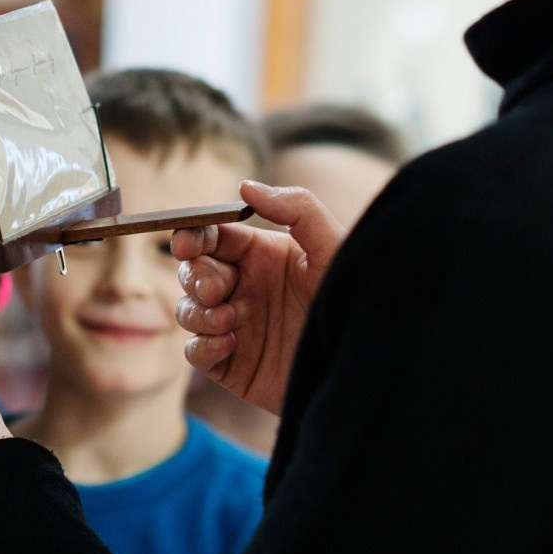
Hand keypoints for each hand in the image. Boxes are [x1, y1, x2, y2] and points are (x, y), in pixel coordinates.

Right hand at [172, 180, 344, 414]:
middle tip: (217, 290)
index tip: (187, 243)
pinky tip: (227, 344)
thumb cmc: (355, 302)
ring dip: (198, 311)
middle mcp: (245, 288)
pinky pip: (195, 352)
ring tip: (229, 320)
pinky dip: (202, 345)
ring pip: (188, 310)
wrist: (365, 366)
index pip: (212, 237)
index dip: (192, 236)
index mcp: (263, 256)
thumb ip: (297, 208)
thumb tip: (245, 186)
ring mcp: (236, 327)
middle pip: (193, 272)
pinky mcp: (232, 365)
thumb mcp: (334, 249)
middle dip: (195, 276)